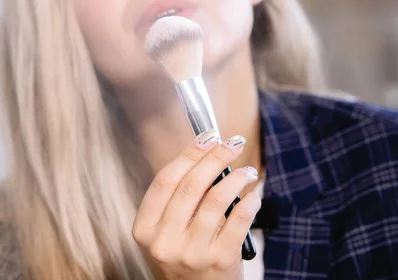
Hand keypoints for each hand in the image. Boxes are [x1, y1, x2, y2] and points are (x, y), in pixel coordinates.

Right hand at [132, 130, 260, 279]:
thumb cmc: (182, 254)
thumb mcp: (165, 229)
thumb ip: (177, 197)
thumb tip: (204, 151)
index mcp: (144, 229)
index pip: (165, 180)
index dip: (187, 154)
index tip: (207, 136)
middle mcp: (164, 241)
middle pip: (190, 186)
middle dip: (214, 158)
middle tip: (231, 142)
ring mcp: (191, 253)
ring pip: (215, 201)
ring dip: (235, 178)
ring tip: (246, 171)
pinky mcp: (219, 261)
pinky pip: (237, 222)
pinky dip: (248, 203)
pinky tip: (253, 195)